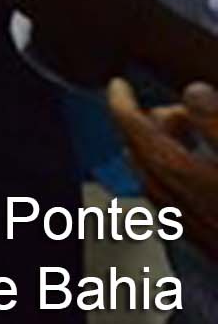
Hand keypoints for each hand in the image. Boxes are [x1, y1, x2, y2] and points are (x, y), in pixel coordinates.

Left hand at [110, 78, 217, 255]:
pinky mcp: (200, 238)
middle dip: (148, 124)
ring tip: (186, 137)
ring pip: (151, 177)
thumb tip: (192, 92)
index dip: (123, 103)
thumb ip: (217, 123)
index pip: (135, 130)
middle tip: (180, 112)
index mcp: (181, 173)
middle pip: (139, 151)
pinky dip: (169, 177)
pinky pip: (167, 199)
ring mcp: (185, 222)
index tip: (117, 85)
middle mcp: (173, 199)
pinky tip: (192, 174)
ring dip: (158, 151)